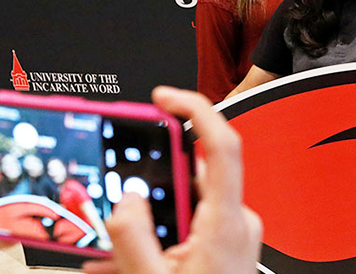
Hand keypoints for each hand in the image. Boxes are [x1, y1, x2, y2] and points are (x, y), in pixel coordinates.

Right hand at [83, 86, 262, 273]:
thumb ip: (133, 237)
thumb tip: (127, 198)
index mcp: (227, 222)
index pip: (221, 145)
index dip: (196, 109)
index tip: (166, 97)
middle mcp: (238, 220)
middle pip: (191, 176)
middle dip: (150, 188)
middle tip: (119, 203)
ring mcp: (236, 232)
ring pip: (187, 205)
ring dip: (151, 221)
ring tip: (117, 253)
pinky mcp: (230, 243)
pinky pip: (194, 225)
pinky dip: (163, 237)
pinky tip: (132, 262)